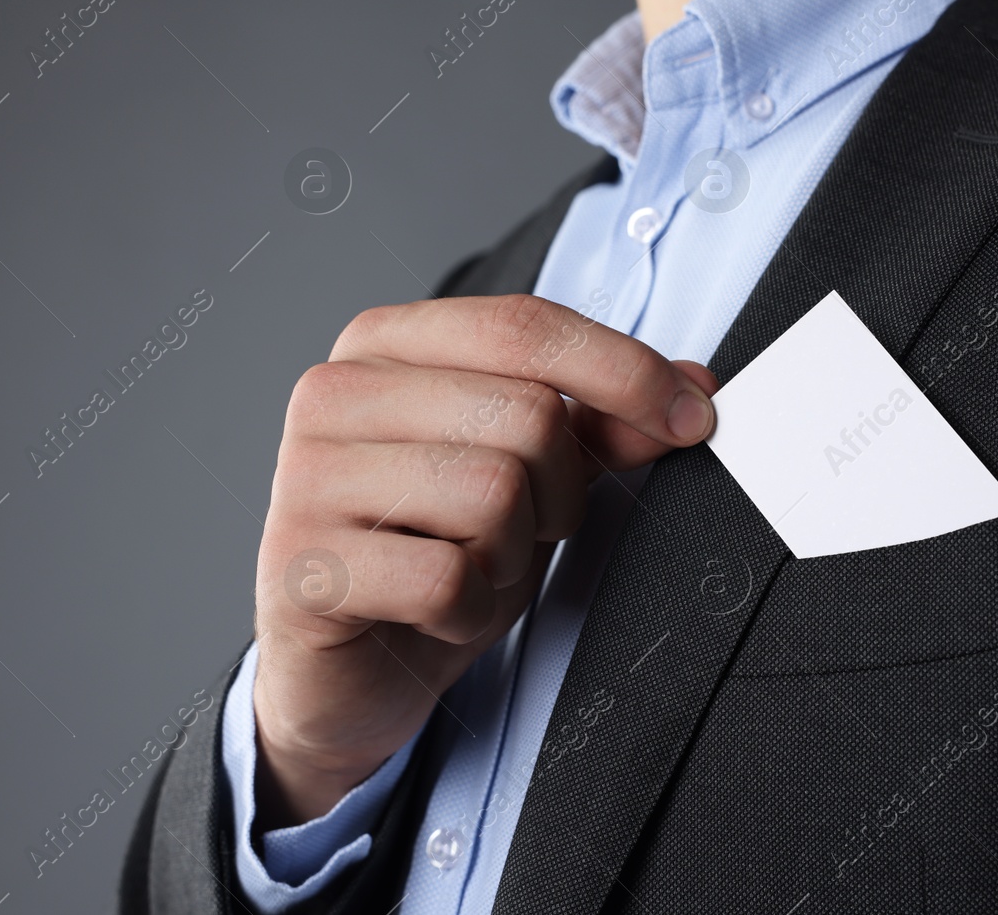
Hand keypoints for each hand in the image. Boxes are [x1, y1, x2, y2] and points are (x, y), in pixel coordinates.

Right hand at [251, 294, 716, 826]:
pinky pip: (447, 577)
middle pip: (525, 414)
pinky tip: (434, 612)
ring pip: (494, 492)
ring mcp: (304, 478)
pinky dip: (468, 609)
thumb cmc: (433, 553)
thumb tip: (694, 388)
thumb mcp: (530, 480)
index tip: (695, 417)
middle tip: (526, 531)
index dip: (625, 370)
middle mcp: (331, 393)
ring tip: (471, 567)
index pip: (524, 325)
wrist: (344, 673)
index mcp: (382, 343)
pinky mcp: (302, 567)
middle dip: (561, 491)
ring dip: (511, 552)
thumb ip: (599, 427)